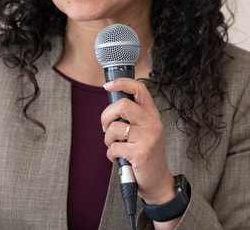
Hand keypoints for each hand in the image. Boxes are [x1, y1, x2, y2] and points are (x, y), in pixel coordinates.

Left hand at [101, 77, 174, 204]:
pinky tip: (118, 158)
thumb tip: (111, 107)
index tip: (107, 85)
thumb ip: (133, 117)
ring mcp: (148, 137)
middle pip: (122, 105)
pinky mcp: (141, 152)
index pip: (139, 89)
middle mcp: (152, 122)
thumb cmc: (146, 154)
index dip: (122, 83)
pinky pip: (114, 147)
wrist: (158, 181)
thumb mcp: (145, 130)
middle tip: (106, 127)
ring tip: (115, 146)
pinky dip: (110, 154)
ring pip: (114, 127)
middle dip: (106, 116)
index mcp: (152, 114)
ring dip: (108, 139)